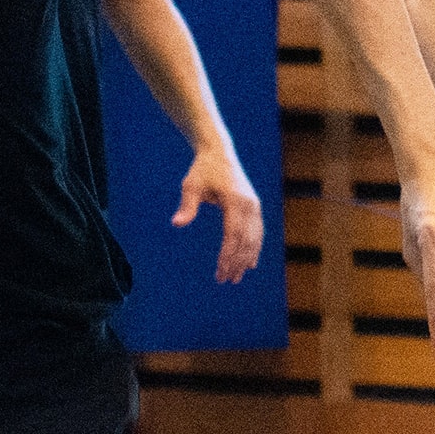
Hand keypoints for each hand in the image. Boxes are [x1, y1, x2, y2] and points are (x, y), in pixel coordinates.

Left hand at [175, 147, 264, 283]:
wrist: (219, 153)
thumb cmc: (203, 170)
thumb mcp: (191, 186)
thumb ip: (187, 206)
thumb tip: (177, 224)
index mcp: (236, 201)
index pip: (233, 235)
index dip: (227, 256)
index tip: (220, 272)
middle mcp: (250, 205)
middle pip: (245, 240)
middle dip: (236, 262)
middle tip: (225, 280)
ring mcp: (255, 206)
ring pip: (254, 238)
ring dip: (246, 259)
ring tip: (237, 277)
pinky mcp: (254, 207)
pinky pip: (257, 232)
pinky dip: (254, 248)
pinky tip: (250, 263)